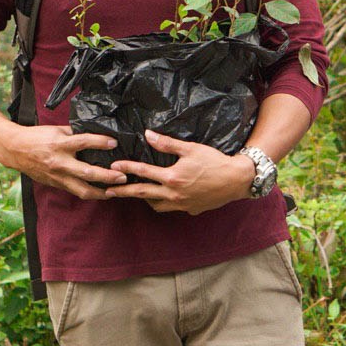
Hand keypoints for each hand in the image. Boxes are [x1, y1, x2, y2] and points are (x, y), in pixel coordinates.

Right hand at [0, 124, 126, 198]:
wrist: (15, 149)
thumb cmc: (37, 137)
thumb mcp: (57, 130)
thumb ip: (75, 133)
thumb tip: (96, 134)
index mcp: (60, 145)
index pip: (84, 142)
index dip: (100, 142)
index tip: (114, 143)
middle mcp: (59, 162)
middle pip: (87, 172)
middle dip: (107, 176)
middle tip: (122, 176)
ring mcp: (57, 176)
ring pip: (82, 190)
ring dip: (101, 192)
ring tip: (116, 191)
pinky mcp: (56, 184)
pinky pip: (75, 191)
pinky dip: (89, 193)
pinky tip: (101, 192)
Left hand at [105, 130, 255, 214]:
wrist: (236, 180)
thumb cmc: (214, 161)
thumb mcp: (191, 148)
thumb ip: (168, 144)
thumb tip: (148, 135)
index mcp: (172, 177)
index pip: (143, 172)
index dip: (127, 168)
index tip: (113, 167)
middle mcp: (173, 194)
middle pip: (142, 193)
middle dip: (123, 192)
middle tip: (108, 191)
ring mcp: (181, 205)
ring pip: (156, 205)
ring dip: (144, 199)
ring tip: (137, 193)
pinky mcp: (190, 209)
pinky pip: (171, 209)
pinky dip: (163, 203)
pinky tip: (164, 197)